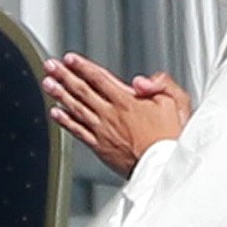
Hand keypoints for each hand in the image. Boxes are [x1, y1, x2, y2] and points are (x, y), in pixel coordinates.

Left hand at [42, 53, 191, 179]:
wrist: (165, 166)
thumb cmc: (173, 137)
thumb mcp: (178, 103)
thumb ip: (162, 84)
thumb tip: (140, 80)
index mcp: (128, 101)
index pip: (99, 78)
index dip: (83, 67)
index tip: (70, 59)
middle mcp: (111, 114)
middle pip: (82, 90)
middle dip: (64, 76)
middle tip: (51, 66)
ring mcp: (103, 130)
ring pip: (75, 107)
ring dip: (59, 94)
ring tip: (48, 84)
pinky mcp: (100, 146)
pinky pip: (77, 130)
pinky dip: (64, 121)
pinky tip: (56, 113)